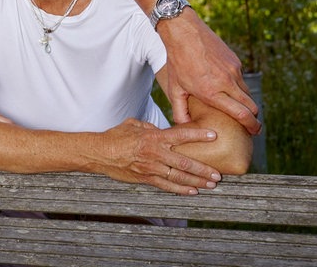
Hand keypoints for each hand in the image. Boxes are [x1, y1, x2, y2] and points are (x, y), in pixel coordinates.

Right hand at [97, 119, 221, 194]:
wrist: (100, 153)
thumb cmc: (116, 136)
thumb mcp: (134, 124)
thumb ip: (151, 126)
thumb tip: (163, 130)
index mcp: (153, 137)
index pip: (180, 135)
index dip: (198, 135)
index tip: (213, 136)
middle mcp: (155, 153)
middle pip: (184, 163)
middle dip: (203, 169)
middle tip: (217, 174)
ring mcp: (151, 168)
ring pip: (178, 177)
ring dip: (196, 182)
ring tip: (211, 184)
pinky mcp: (146, 179)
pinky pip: (166, 186)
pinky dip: (181, 190)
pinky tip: (192, 191)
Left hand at [158, 12, 260, 133]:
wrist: (184, 32)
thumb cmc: (177, 61)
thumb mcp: (175, 89)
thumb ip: (180, 111)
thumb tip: (184, 126)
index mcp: (212, 92)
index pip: (241, 114)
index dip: (251, 126)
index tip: (254, 132)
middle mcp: (226, 82)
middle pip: (252, 106)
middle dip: (255, 119)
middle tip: (253, 127)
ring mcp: (233, 70)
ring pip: (248, 93)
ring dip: (247, 104)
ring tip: (241, 110)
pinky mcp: (235, 61)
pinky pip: (242, 79)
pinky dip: (239, 88)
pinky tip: (230, 90)